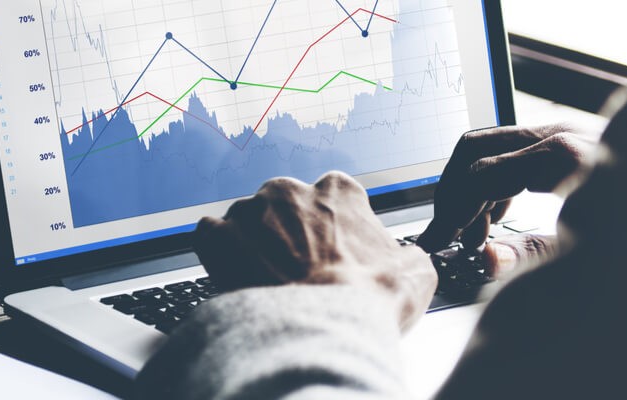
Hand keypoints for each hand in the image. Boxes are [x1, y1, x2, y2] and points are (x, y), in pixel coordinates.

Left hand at [194, 173, 436, 329]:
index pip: (332, 198)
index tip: (331, 253)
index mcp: (338, 191)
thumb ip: (405, 254)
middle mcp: (291, 190)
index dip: (331, 229)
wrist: (321, 328)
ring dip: (253, 245)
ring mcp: (250, 210)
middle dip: (288, 235)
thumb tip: (405, 260)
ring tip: (264, 281)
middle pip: (285, 208)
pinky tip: (233, 276)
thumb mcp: (415, 273)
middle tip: (296, 271)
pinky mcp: (218, 235)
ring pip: (247, 221)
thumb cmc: (370, 300)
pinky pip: (211, 235)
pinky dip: (219, 253)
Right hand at [415, 124, 594, 253]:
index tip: (440, 241)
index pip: (481, 173)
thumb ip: (533, 256)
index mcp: (563, 157)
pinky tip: (496, 220)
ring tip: (473, 236)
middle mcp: (559, 135)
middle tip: (447, 233)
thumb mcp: (592, 253)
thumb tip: (486, 259)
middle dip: (453, 192)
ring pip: (487, 148)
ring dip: (470, 188)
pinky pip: (509, 153)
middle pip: (475, 148)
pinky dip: (491, 183)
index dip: (453, 210)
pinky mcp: (565, 143)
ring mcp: (561, 134)